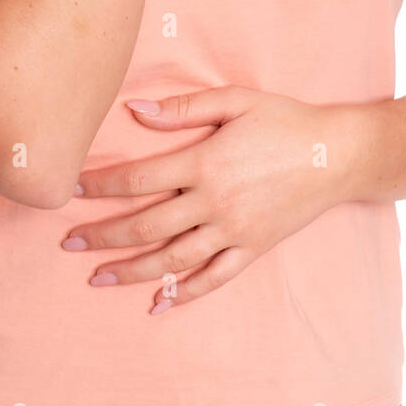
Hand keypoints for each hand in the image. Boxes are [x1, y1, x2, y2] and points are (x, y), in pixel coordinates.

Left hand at [64, 86, 366, 313]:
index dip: (101, 185)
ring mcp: (234, 230)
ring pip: (172, 258)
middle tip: (68, 241)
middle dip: (103, 234)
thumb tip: (134, 110)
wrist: (337, 153)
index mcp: (204, 162)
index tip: (73, 189)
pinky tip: (157, 304)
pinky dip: (183, 294)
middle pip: (146, 224)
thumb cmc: (283, 119)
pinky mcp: (253, 248)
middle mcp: (214, 202)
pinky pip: (213, 278)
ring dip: (130, 270)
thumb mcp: (235, 100)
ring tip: (97, 277)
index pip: (138, 178)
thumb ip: (183, 108)